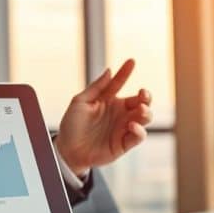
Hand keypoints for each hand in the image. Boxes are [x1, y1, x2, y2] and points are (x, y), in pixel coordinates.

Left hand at [54, 59, 152, 175]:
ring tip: (140, 109)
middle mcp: (119, 113)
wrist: (67, 151)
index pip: (119, 83)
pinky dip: (139, 130)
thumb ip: (96, 87)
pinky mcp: (124, 143)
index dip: (125, 72)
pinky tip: (132, 125)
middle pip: (140, 101)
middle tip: (143, 94)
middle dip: (146, 96)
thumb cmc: (72, 126)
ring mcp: (123, 127)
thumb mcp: (80, 102)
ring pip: (145, 117)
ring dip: (146, 112)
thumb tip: (109, 70)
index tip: (131, 61)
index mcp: (109, 100)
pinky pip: (138, 136)